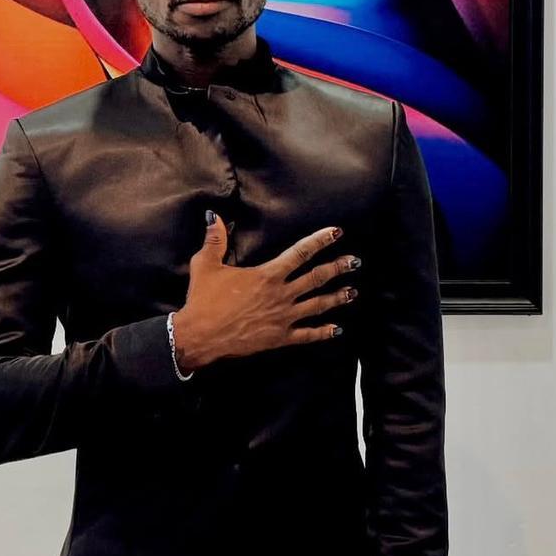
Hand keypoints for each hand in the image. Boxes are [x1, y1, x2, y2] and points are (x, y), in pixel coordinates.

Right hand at [170, 213, 360, 371]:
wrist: (200, 336)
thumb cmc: (203, 301)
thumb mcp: (206, 265)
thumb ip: (215, 240)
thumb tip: (215, 217)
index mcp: (268, 275)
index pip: (300, 253)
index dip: (320, 241)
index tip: (336, 233)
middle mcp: (281, 295)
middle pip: (316, 278)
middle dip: (337, 268)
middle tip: (355, 262)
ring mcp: (283, 318)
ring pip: (317, 305)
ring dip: (337, 297)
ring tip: (353, 292)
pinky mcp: (279, 338)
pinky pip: (307, 335)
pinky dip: (323, 333)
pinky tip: (336, 329)